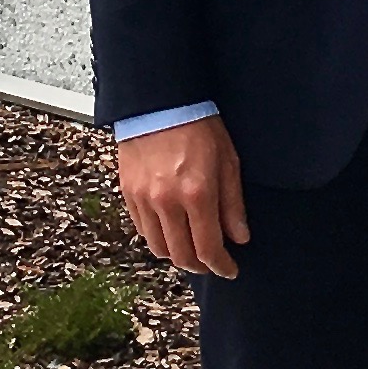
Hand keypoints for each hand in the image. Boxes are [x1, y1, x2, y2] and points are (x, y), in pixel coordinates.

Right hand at [116, 113, 249, 277]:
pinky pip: (142, 229)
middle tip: (212, 262)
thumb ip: (233, 203)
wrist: (159, 99)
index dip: (222, 266)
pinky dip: (157, 236)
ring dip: (177, 254)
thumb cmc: (197, 123)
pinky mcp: (128, 192)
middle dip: (201, 266)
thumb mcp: (227, 160)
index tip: (230, 269)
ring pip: (159, 248)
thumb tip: (239, 237)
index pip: (209, 249)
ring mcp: (144, 198)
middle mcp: (167, 202)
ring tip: (190, 247)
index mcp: (197, 194)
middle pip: (182, 256)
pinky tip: (170, 228)